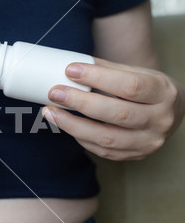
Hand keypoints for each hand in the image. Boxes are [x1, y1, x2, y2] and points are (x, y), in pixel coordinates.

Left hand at [42, 58, 184, 160]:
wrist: (171, 113)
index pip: (130, 85)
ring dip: (73, 125)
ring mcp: (149, 142)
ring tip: (50, 112)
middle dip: (80, 103)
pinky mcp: (135, 156)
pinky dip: (80, 137)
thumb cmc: (148, 89)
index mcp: (163, 92)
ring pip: (106, 138)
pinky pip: (102, 151)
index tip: (71, 70)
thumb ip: (107, 70)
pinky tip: (65, 125)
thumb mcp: (137, 73)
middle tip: (55, 93)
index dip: (98, 77)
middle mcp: (160, 120)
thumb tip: (71, 66)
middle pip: (117, 113)